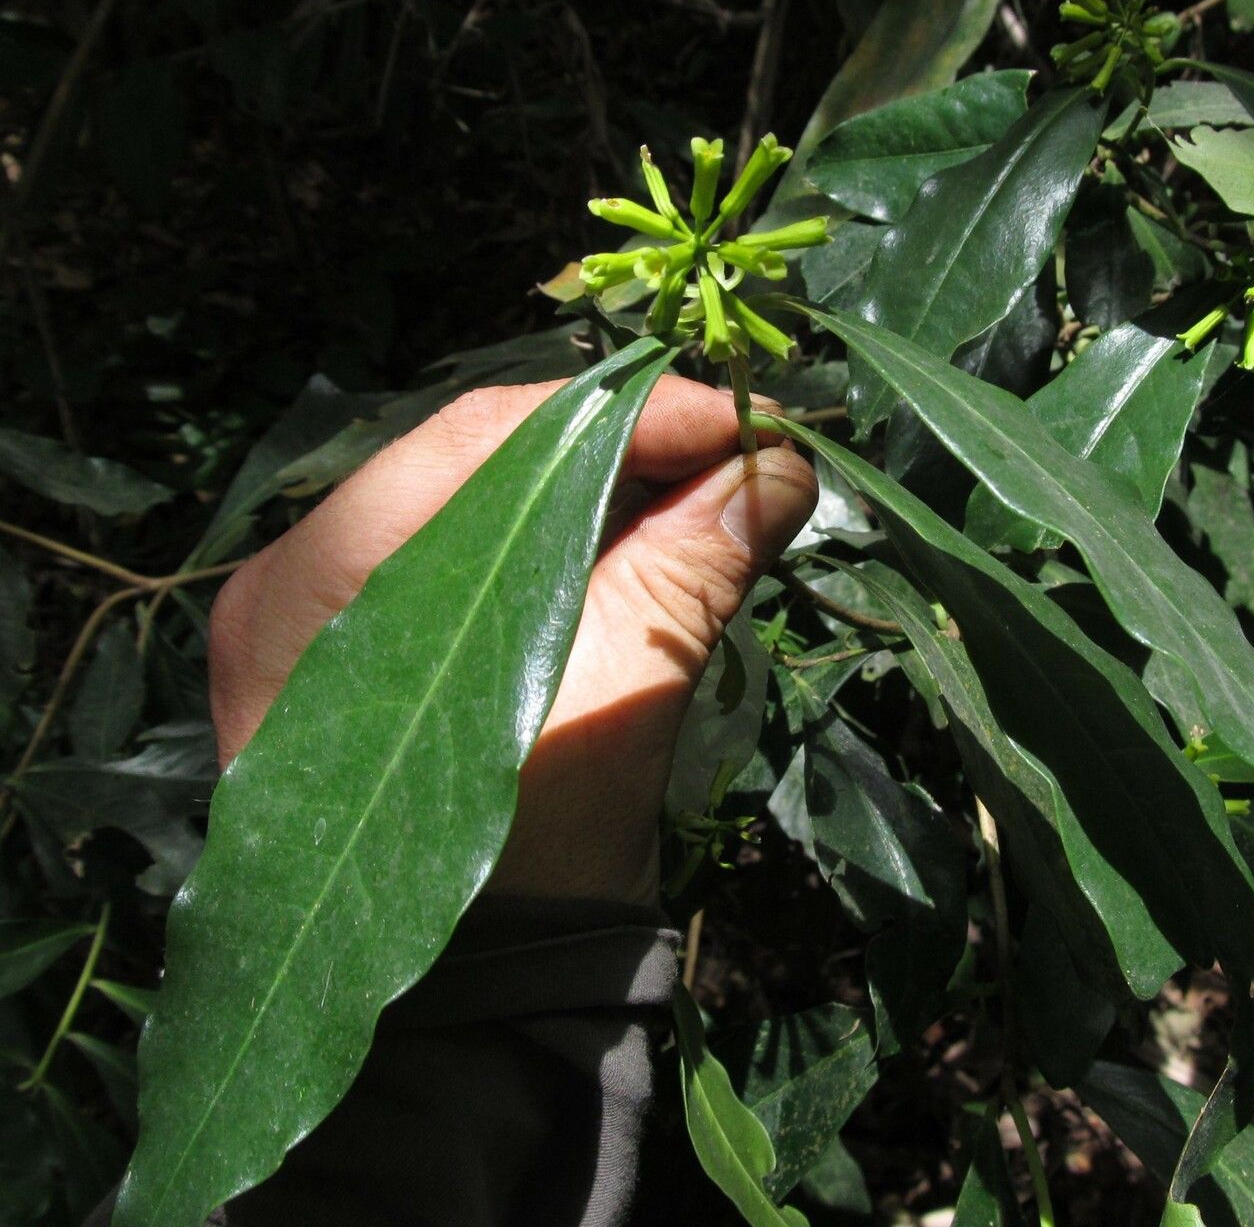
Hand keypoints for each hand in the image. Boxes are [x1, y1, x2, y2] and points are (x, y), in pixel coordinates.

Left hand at [208, 375, 816, 904]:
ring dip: (601, 502)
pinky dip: (560, 556)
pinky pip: (468, 575)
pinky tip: (642, 554)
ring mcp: (313, 633)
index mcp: (325, 582)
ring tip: (709, 504)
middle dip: (626, 456)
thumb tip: (776, 465)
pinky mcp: (356, 677)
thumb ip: (689, 567)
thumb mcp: (620, 700)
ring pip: (480, 516)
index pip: (493, 436)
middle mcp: (294, 586)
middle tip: (741, 461)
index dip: (634, 415)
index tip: (746, 424)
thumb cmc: (530, 868)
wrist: (472, 1023)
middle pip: (481, 470)